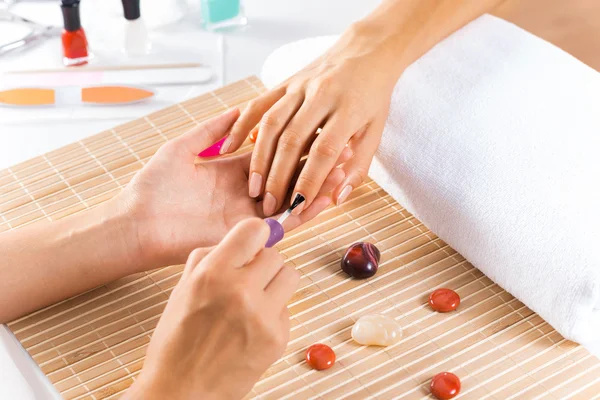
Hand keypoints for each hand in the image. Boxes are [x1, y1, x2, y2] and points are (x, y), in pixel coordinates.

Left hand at [116, 108, 346, 267]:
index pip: (275, 155)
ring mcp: (248, 215)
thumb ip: (211, 130)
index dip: (299, 144)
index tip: (322, 130)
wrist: (136, 224)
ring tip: (343, 174)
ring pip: (292, 201)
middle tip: (344, 151)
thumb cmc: (153, 187)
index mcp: (233, 172)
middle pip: (290, 178)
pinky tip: (325, 201)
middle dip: (317, 166)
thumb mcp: (183, 148)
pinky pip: (281, 226)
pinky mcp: (246, 235)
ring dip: (318, 189)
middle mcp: (246, 194)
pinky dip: (305, 214)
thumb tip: (237, 108)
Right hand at [124, 219, 297, 399]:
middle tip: (248, 279)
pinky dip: (274, 312)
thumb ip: (210, 259)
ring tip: (255, 299)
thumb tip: (240, 241)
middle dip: (262, 264)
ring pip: (290, 276)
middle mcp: (241, 291)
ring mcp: (263, 316)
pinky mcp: (277, 338)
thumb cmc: (176, 342)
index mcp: (213, 274)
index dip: (254, 235)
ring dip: (275, 283)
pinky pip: (287, 308)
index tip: (252, 243)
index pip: (255, 230)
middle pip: (275, 254)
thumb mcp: (182, 289)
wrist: (181, 390)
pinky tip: (252, 326)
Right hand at [219, 25, 400, 215]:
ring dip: (259, 158)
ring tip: (254, 187)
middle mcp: (321, 95)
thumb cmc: (373, 95)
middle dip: (278, 177)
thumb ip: (357, 166)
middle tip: (270, 205)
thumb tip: (338, 199)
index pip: (324, 152)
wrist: (367, 49)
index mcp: (348, 110)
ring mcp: (300, 86)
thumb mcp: (376, 131)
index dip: (309, 182)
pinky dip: (241, 125)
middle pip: (292, 140)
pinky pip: (258, 104)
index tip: (297, 207)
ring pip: (272, 123)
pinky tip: (230, 147)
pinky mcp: (285, 81)